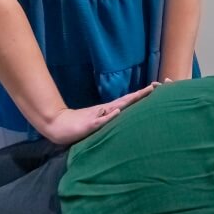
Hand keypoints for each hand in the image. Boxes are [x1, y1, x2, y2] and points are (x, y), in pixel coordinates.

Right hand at [40, 82, 158, 145]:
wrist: (60, 125)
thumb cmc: (80, 125)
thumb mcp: (99, 122)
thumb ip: (110, 119)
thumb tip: (122, 114)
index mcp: (109, 110)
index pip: (128, 101)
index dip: (141, 96)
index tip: (154, 89)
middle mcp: (106, 110)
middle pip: (126, 100)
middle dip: (140, 95)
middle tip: (154, 87)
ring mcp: (98, 116)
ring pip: (116, 107)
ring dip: (129, 101)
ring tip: (141, 94)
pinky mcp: (90, 124)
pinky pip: (101, 120)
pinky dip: (110, 115)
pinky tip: (119, 111)